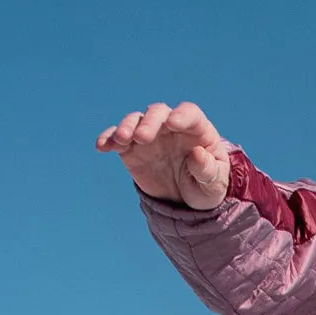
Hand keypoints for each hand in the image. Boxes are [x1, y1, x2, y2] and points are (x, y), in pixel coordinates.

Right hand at [95, 101, 230, 208]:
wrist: (185, 201)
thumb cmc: (205, 188)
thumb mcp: (213, 185)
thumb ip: (208, 170)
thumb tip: (197, 154)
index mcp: (196, 130)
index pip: (189, 113)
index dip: (181, 115)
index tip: (173, 123)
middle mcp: (170, 126)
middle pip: (158, 113)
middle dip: (149, 122)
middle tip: (142, 137)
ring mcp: (150, 134)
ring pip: (136, 121)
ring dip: (127, 127)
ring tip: (121, 140)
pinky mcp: (131, 148)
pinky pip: (117, 139)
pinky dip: (109, 139)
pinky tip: (101, 146)